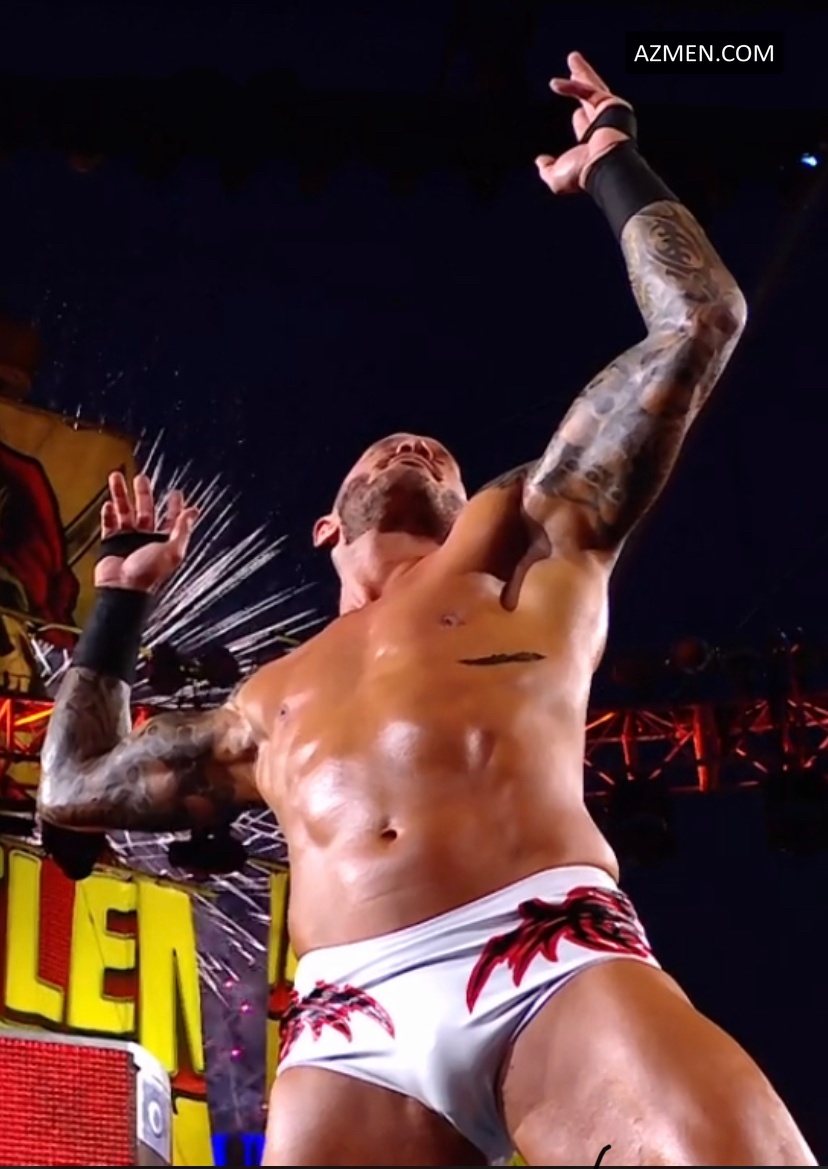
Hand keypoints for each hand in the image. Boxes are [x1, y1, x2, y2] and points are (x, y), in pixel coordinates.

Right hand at [94, 472, 198, 591]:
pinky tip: (108, 503)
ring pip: (124, 512)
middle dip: (143, 494)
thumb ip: (182, 529)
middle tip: (141, 478)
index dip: (174, 506)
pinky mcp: (111, 544)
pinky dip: (108, 514)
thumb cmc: (149, 573)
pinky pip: (109, 525)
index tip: (175, 492)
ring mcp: (128, 540)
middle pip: (145, 510)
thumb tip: (194, 511)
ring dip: (120, 495)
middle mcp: (146, 539)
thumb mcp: (172, 550)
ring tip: (115, 478)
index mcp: (164, 541)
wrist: (122, 589)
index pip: (171, 519)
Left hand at [536, 52, 632, 195]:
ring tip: (572, 58)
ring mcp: (609, 112)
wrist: (604, 166)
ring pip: (593, 87)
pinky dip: (571, 86)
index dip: (580, 118)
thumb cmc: (584, 175)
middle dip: (583, 84)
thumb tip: (539, 162)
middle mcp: (602, 125)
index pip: (585, 124)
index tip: (576, 114)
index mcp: (593, 142)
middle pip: (590, 99)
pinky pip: (588, 91)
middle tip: (576, 71)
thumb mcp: (557, 177)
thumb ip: (547, 170)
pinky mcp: (611, 103)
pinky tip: (554, 84)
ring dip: (582, 72)